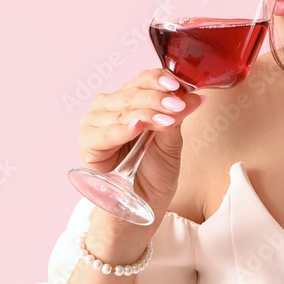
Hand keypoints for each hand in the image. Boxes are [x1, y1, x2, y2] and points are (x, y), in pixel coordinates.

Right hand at [77, 68, 204, 218]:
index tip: (180, 86)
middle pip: (133, 93)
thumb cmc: (155, 171)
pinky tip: (137, 127)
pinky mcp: (87, 142)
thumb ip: (178, 116)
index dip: (161, 80)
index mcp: (131, 99)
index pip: (144, 80)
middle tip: (177, 106)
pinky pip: (105, 132)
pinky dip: (123, 130)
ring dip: (146, 114)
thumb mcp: (172, 140)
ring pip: (122, 111)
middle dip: (158, 99)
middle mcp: (111, 106)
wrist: (142, 203)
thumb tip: (196, 95)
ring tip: (166, 121)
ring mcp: (96, 122)